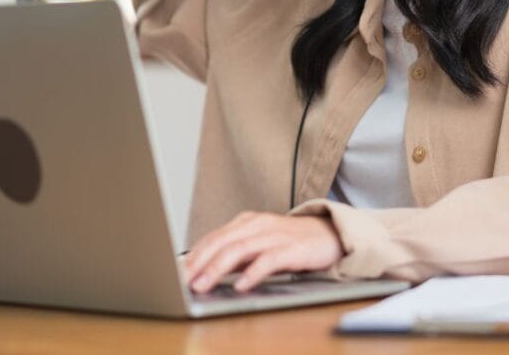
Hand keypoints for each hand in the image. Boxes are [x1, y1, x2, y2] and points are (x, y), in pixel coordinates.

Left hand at [183, 212, 345, 293]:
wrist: (330, 236)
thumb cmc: (290, 243)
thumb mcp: (258, 245)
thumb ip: (235, 255)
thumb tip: (205, 272)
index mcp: (246, 222)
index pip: (213, 238)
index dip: (193, 256)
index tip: (178, 274)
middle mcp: (257, 225)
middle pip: (222, 243)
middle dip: (199, 264)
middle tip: (184, 282)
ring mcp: (274, 235)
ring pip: (239, 250)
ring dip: (218, 269)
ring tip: (204, 285)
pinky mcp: (291, 249)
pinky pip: (268, 260)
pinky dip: (252, 273)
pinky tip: (241, 285)